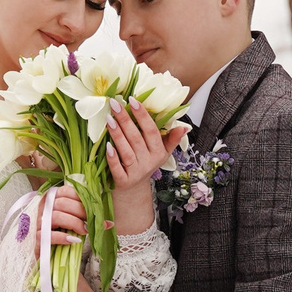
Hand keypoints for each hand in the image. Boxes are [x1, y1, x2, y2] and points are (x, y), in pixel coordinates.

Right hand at [42, 185, 87, 248]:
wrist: (46, 254)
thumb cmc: (61, 233)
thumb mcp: (73, 220)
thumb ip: (86, 217)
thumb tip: (109, 223)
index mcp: (52, 198)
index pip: (66, 191)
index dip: (80, 198)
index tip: (91, 208)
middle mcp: (44, 208)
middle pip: (62, 203)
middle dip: (81, 212)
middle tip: (91, 222)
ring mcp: (39, 223)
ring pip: (56, 216)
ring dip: (74, 223)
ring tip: (84, 231)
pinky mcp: (38, 239)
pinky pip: (49, 235)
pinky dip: (63, 237)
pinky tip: (73, 240)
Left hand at [104, 102, 187, 237]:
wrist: (134, 190)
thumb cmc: (146, 164)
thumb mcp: (162, 153)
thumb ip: (172, 139)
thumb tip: (184, 128)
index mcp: (158, 152)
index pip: (151, 131)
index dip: (142, 115)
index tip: (132, 100)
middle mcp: (148, 162)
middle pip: (136, 138)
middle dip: (126, 120)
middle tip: (115, 104)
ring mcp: (135, 172)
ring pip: (127, 152)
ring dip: (118, 135)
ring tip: (109, 119)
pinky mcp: (123, 181)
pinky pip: (117, 169)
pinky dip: (113, 158)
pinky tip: (106, 146)